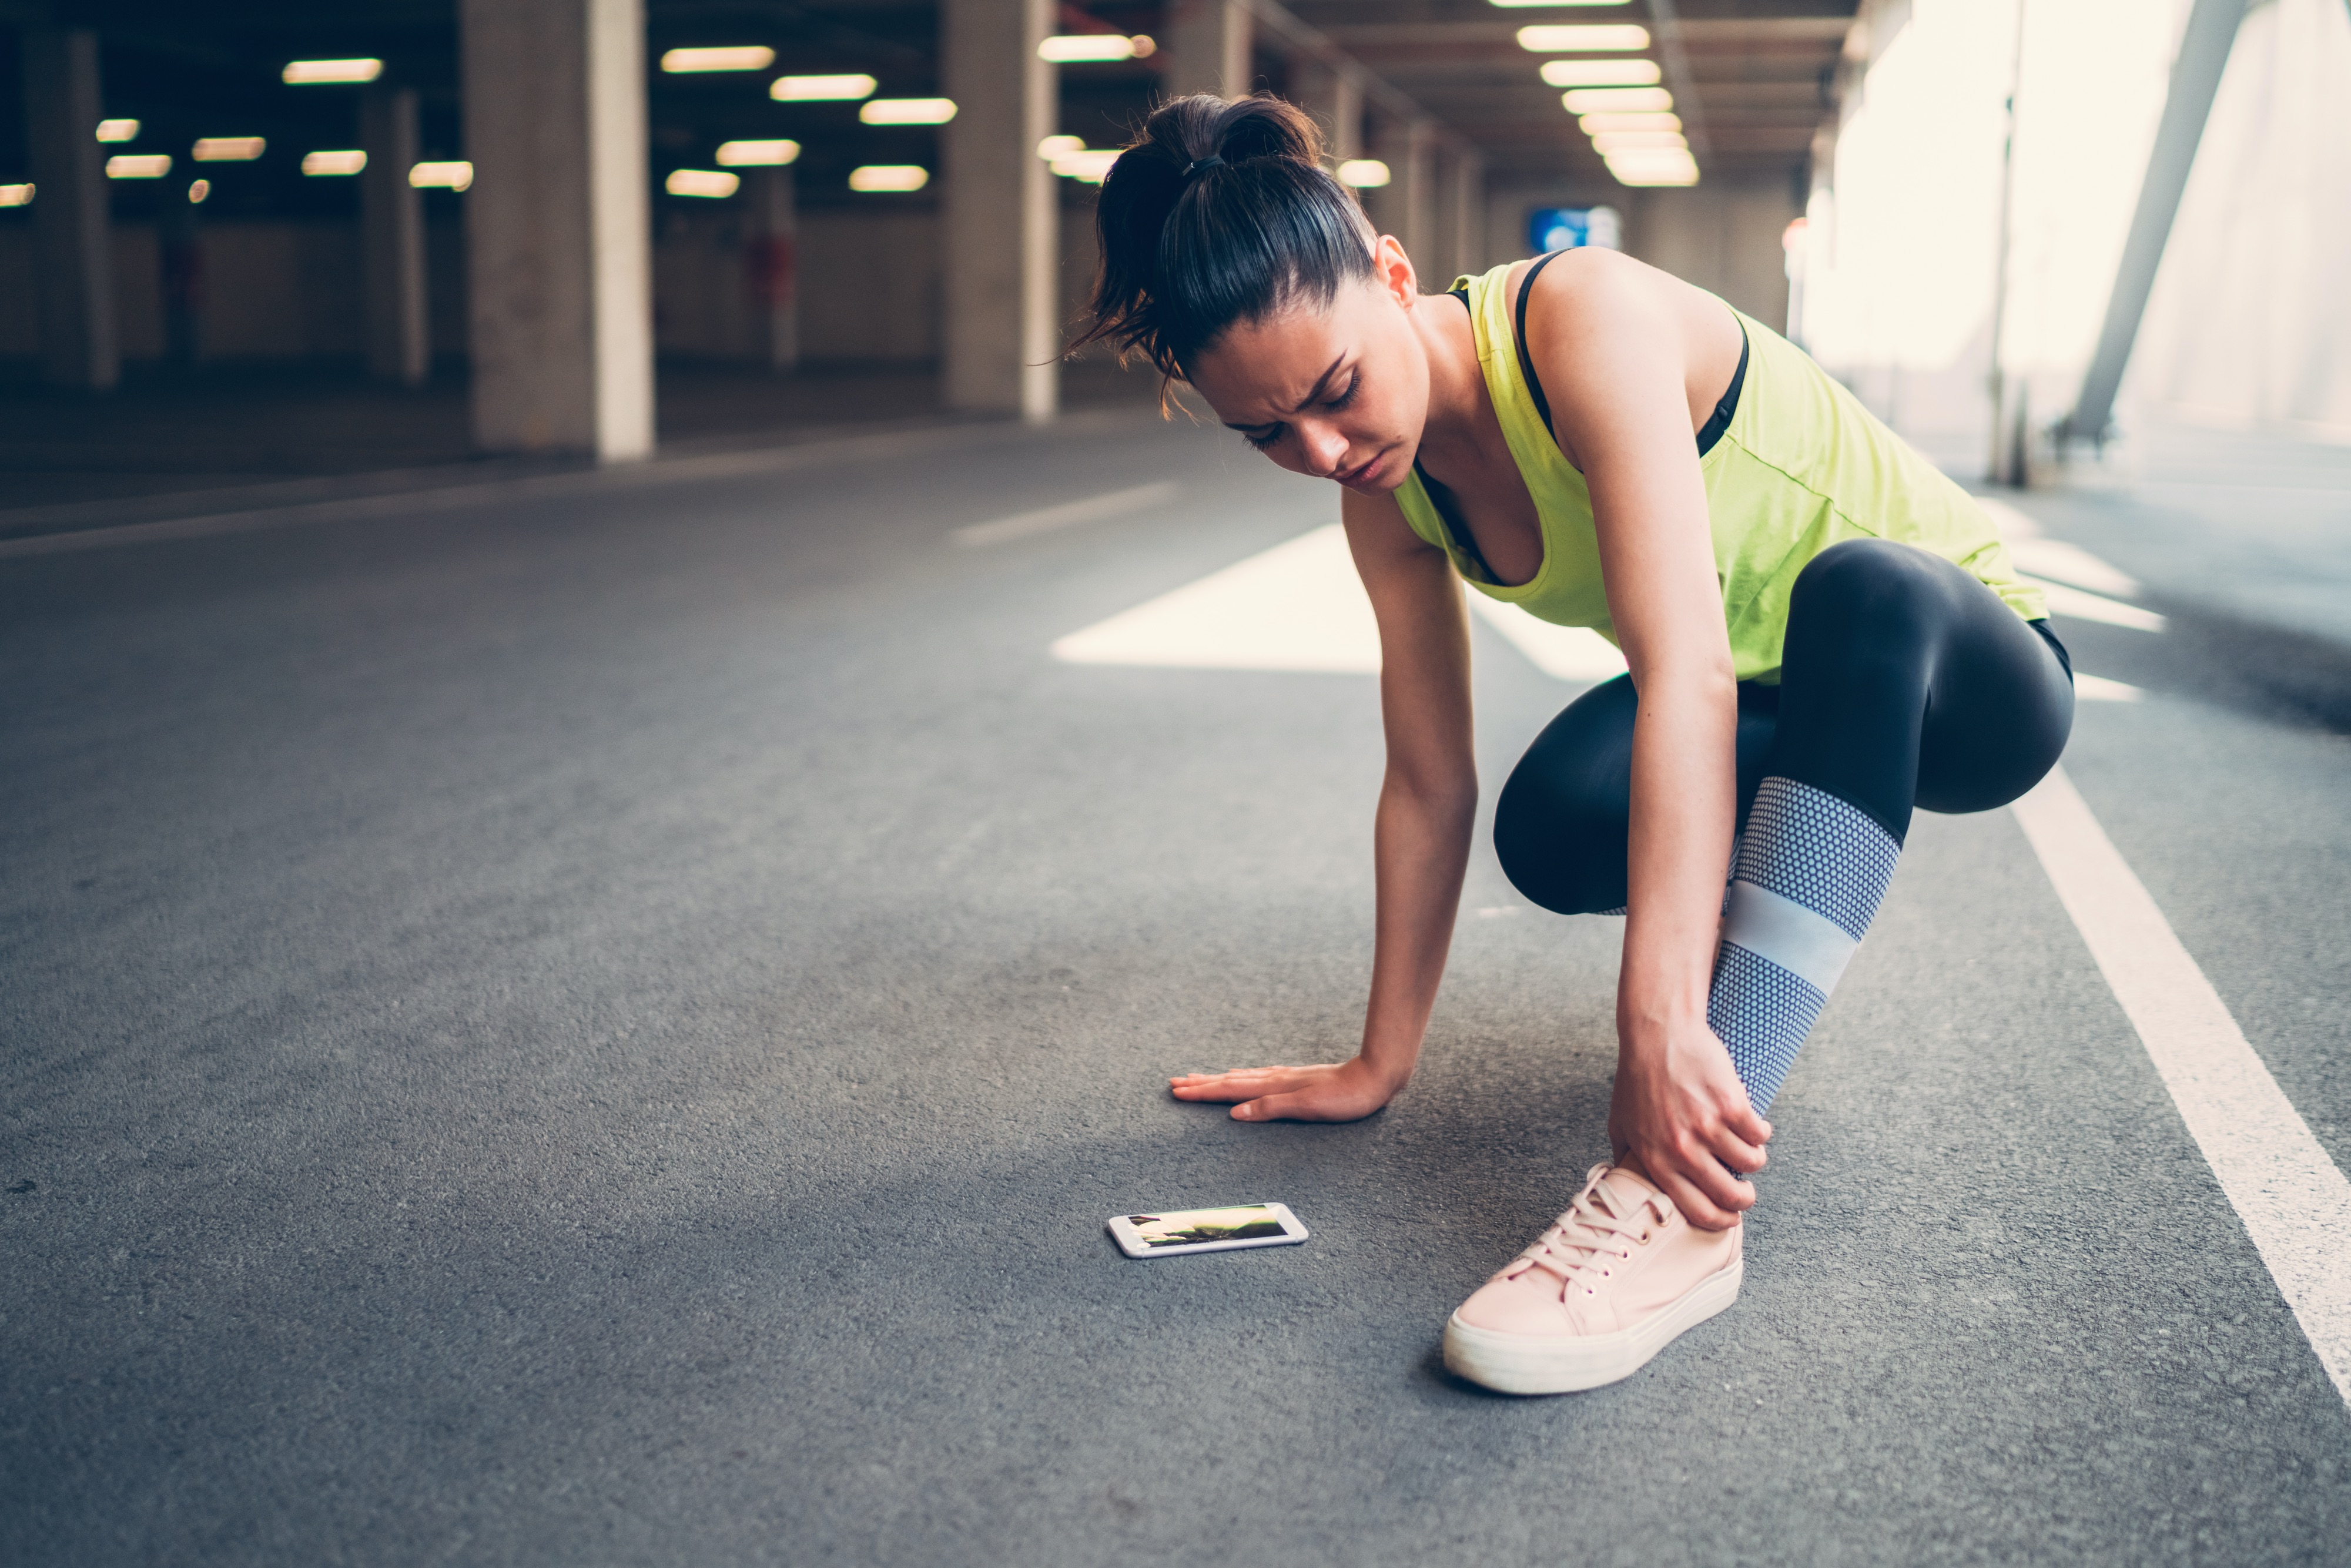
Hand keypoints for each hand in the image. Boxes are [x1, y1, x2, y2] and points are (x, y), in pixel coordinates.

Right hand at [1168, 1057, 1401, 1121]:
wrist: (1374, 1077)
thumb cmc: (1345, 1097)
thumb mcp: (1307, 1107)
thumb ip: (1270, 1108)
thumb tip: (1235, 1112)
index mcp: (1274, 1087)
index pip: (1229, 1089)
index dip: (1202, 1092)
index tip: (1177, 1091)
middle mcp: (1275, 1079)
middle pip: (1230, 1081)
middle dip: (1201, 1084)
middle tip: (1175, 1084)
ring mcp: (1285, 1077)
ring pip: (1242, 1078)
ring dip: (1217, 1079)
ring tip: (1197, 1078)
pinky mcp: (1295, 1080)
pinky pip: (1257, 1077)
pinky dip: (1241, 1077)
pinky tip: (1241, 1076)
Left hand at [1606, 1019, 1770, 1229]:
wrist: (1656, 1035)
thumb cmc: (1636, 1079)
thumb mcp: (1620, 1123)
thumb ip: (1625, 1157)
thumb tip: (1623, 1183)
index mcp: (1656, 1160)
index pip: (1697, 1210)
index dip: (1720, 1221)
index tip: (1731, 1218)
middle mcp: (1683, 1149)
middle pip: (1731, 1195)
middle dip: (1744, 1199)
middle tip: (1747, 1192)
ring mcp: (1708, 1127)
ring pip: (1752, 1163)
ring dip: (1754, 1159)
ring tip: (1747, 1148)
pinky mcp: (1731, 1104)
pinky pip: (1760, 1134)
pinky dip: (1761, 1132)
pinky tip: (1753, 1125)